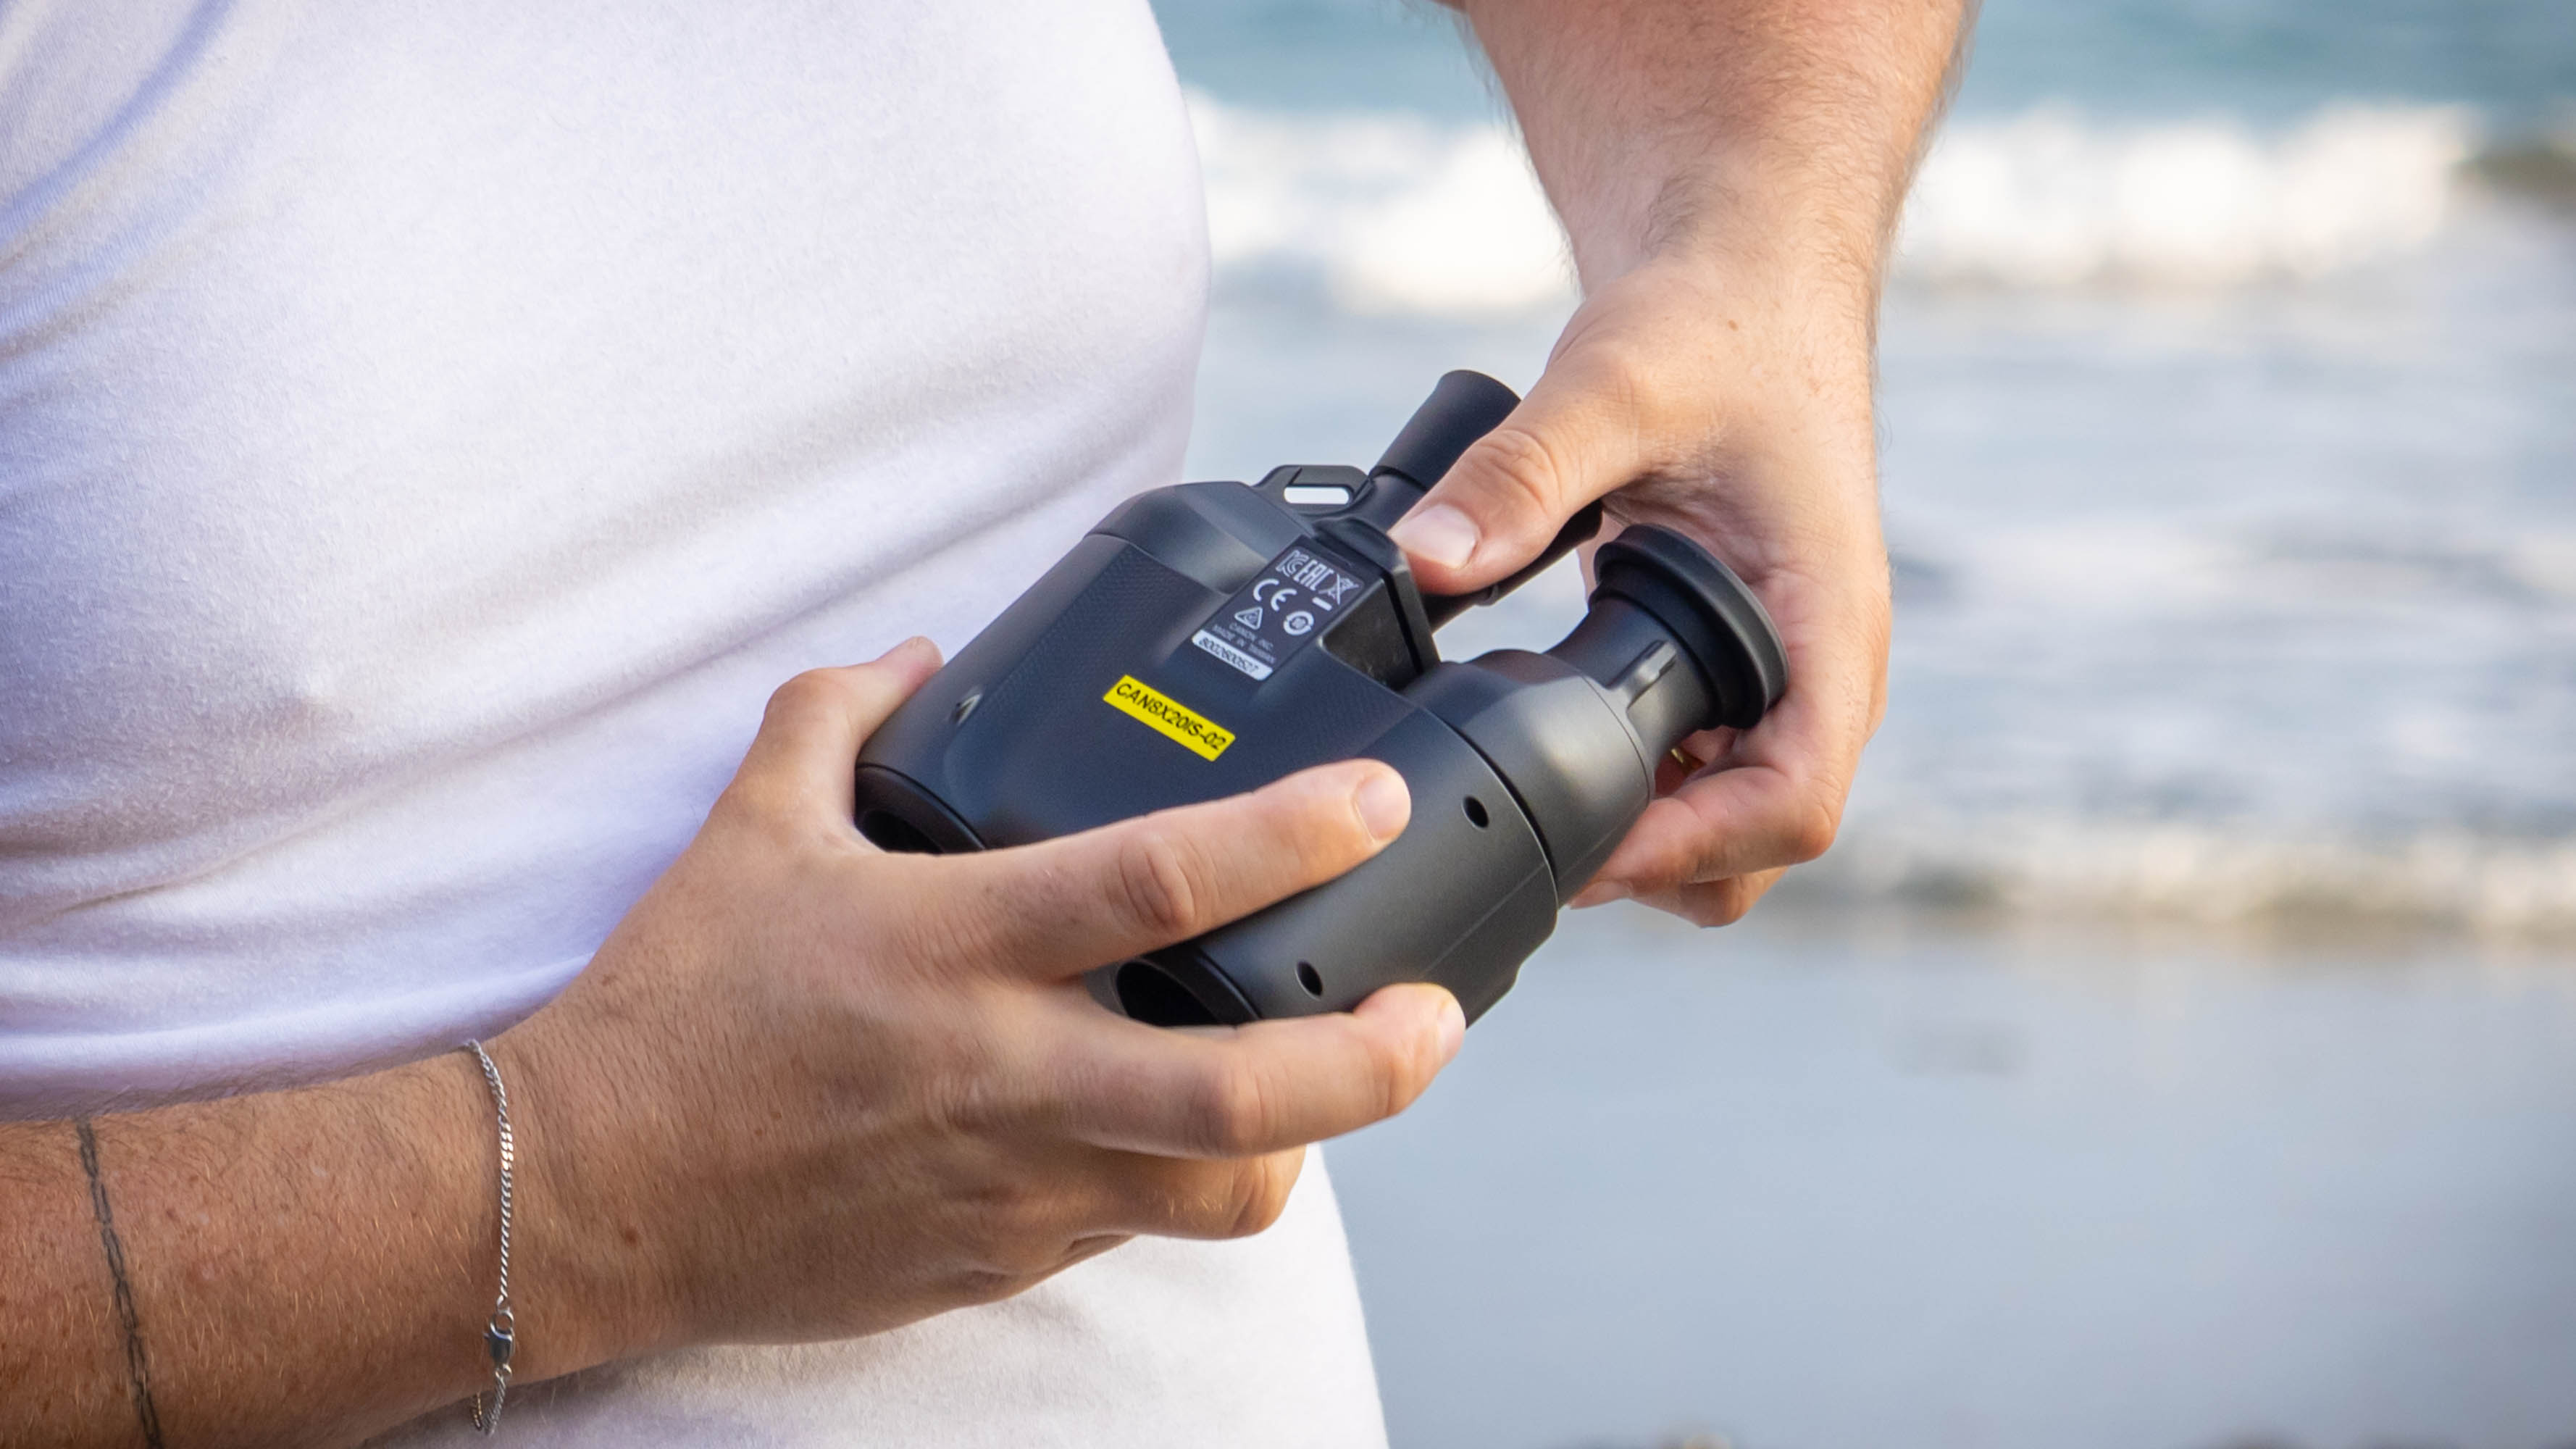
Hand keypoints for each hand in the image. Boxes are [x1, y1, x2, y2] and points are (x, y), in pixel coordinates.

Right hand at [498, 639, 1461, 1361]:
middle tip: (1436, 1013)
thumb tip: (920, 654)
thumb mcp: (748, 828)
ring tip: (1326, 1077)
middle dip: (1372, 1064)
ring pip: (1218, 1193)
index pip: (1156, 886)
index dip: (1288, 838)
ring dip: (1302, 1140)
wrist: (586, 1195)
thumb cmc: (672, 1009)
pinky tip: (1168, 1120)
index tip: (1374, 800)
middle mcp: (1004, 1076)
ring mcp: (1012, 1185)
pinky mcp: (1001, 1259)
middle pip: (1242, 1095)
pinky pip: (1133, 1224)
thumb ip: (840, 717)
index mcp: (953, 948)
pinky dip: (1177, 1174)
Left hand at [1390, 256, 1889, 925]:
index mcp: (1828, 620)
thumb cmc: (1712, 326)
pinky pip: (1702, 768)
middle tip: (1533, 833)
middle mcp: (1822, 665)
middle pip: (1763, 842)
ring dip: (1645, 830)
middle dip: (1658, 861)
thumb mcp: (1610, 385)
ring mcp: (1783, 671)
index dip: (1691, 847)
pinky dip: (1638, 785)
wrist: (1743, 278)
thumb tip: (1425, 558)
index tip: (1586, 847)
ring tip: (1530, 792)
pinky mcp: (1737, 662)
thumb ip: (1518, 475)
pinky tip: (1552, 749)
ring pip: (1732, 819)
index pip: (1798, 799)